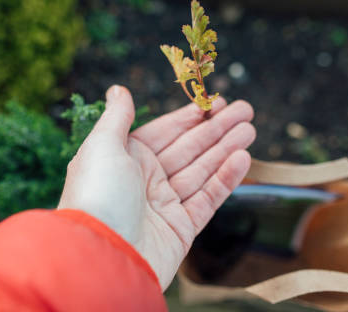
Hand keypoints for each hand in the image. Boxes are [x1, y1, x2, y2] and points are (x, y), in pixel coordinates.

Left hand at [58, 85, 255, 289]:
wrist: (102, 257)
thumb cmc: (96, 196)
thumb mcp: (101, 146)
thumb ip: (117, 117)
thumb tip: (118, 89)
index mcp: (126, 159)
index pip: (166, 131)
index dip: (192, 116)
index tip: (217, 101)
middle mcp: (146, 180)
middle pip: (189, 148)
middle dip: (217, 129)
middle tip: (246, 110)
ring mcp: (165, 205)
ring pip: (203, 170)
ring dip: (227, 149)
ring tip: (251, 129)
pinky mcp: (182, 229)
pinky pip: (208, 198)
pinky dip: (226, 178)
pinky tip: (243, 158)